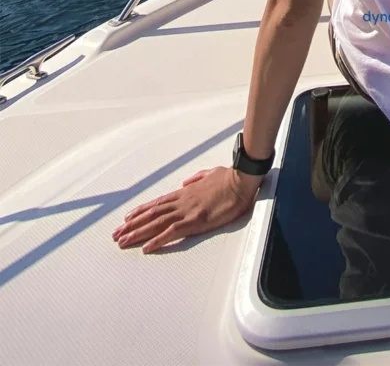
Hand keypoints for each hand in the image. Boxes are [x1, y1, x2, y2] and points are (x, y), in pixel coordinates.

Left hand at [112, 167, 260, 252]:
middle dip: (132, 225)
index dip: (140, 211)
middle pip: (151, 214)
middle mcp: (181, 201)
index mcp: (185, 192)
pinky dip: (157, 240)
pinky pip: (171, 232)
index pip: (157, 203)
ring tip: (122, 241)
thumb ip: (195, 179)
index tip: (127, 219)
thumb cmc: (228, 177)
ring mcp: (186, 211)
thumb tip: (185, 182)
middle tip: (116, 234)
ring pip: (156, 223)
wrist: (240, 180)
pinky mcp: (195, 220)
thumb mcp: (209, 173)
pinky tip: (146, 248)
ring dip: (137, 233)